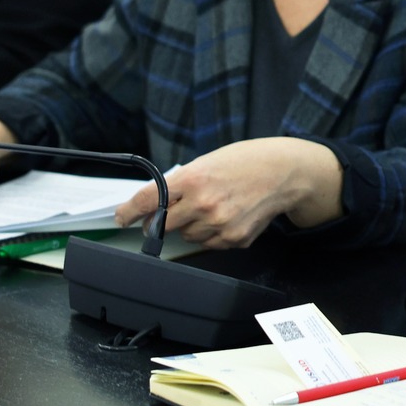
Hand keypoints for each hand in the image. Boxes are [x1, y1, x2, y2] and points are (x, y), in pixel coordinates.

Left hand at [113, 138, 343, 249]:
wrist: (284, 172)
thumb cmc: (246, 161)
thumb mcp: (208, 162)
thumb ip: (181, 183)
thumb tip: (155, 204)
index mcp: (193, 179)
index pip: (149, 200)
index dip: (129, 211)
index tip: (121, 217)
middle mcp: (204, 204)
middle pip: (164, 224)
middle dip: (159, 222)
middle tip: (163, 215)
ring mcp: (220, 225)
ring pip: (187, 236)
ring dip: (190, 226)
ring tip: (213, 206)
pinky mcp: (234, 239)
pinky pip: (209, 243)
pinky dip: (212, 234)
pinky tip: (227, 216)